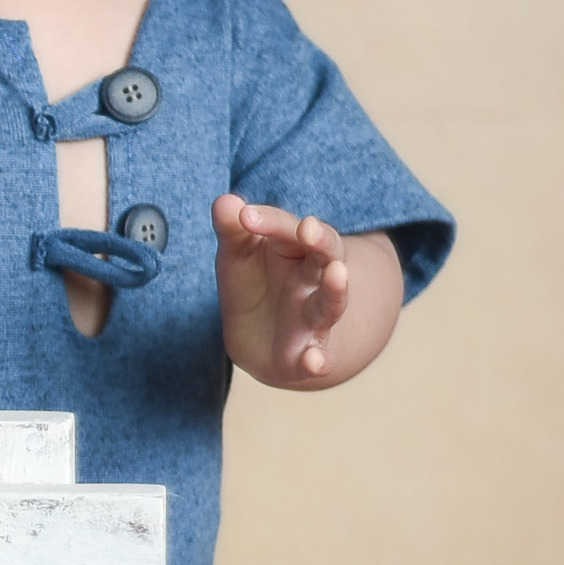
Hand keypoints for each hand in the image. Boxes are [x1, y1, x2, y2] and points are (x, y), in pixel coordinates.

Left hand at [214, 194, 362, 386]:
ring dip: (336, 290)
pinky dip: (320, 361)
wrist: (257, 338)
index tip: (244, 216)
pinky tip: (315, 363)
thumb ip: (232, 230)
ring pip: (332, 302)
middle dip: (321, 241)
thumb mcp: (237, 254)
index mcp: (296, 249)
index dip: (269, 221)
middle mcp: (314, 279)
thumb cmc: (253, 283)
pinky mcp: (308, 352)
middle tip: (309, 228)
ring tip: (338, 274)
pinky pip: (320, 358)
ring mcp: (315, 316)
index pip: (288, 229)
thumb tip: (225, 201)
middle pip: (326, 254)